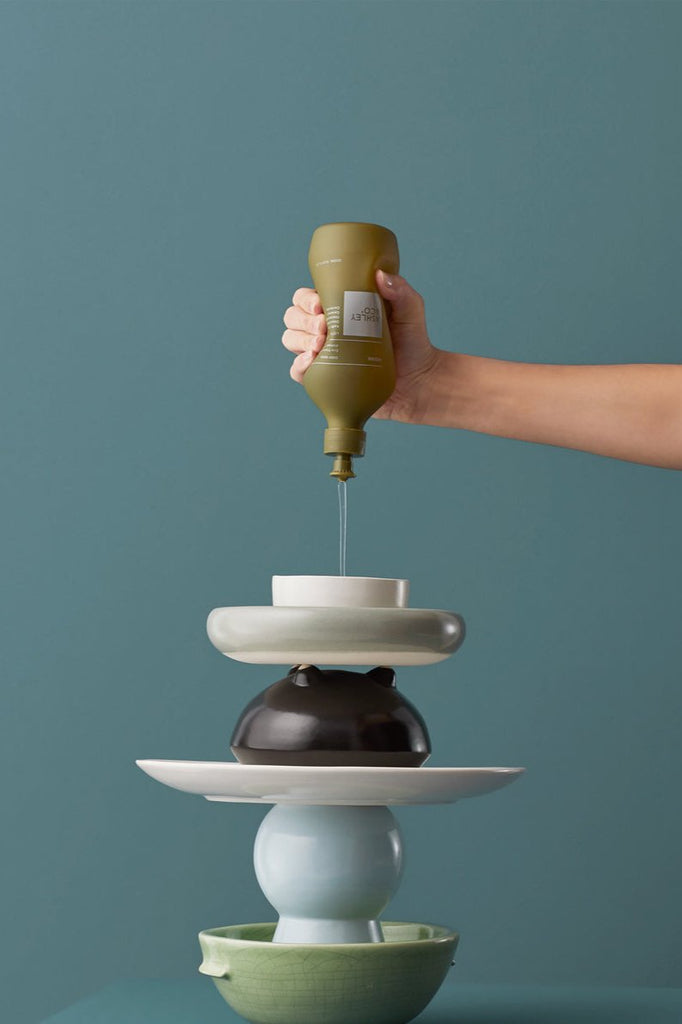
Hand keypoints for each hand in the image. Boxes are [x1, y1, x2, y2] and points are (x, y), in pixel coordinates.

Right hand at [281, 270, 443, 423]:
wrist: (418, 381)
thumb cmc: (413, 342)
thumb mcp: (410, 310)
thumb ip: (400, 290)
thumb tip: (380, 274)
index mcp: (339, 308)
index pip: (307, 297)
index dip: (305, 299)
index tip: (320, 305)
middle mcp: (326, 330)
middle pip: (293, 317)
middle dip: (302, 319)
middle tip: (324, 327)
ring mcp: (324, 354)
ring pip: (291, 340)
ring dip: (300, 339)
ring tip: (321, 343)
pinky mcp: (325, 378)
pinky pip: (298, 371)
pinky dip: (299, 365)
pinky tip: (312, 361)